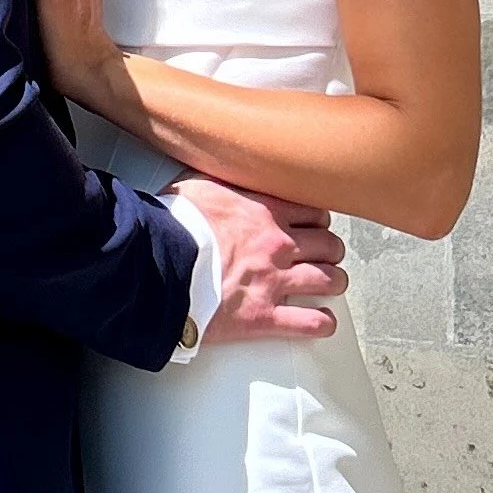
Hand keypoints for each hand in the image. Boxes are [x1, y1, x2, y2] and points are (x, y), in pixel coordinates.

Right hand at [173, 173, 347, 342]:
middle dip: (331, 251)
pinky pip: (308, 323)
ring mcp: (274, 281)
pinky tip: (324, 323)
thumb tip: (219, 169)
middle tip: (326, 256)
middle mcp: (278, 245)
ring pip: (328, 281)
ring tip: (331, 286)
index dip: (319, 221)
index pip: (314, 212)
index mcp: (265, 211)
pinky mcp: (263, 316)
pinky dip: (322, 324)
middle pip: (328, 246)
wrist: (158, 264)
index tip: (315, 226)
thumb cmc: (173, 225)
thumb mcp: (199, 187)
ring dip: (334, 283)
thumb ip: (222, 183)